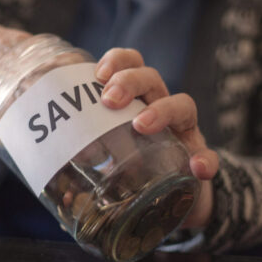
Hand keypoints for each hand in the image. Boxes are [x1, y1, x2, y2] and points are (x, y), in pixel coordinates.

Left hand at [95, 48, 217, 228]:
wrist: (172, 199)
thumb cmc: (134, 167)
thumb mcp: (109, 154)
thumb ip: (88, 160)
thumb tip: (53, 185)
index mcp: (136, 99)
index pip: (131, 65)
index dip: (116, 61)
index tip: (97, 74)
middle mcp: (161, 107)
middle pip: (151, 78)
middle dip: (129, 82)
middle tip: (109, 100)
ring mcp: (183, 132)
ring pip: (182, 105)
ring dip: (163, 110)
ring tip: (142, 125)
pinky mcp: (199, 158)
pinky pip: (208, 155)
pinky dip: (204, 159)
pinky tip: (197, 168)